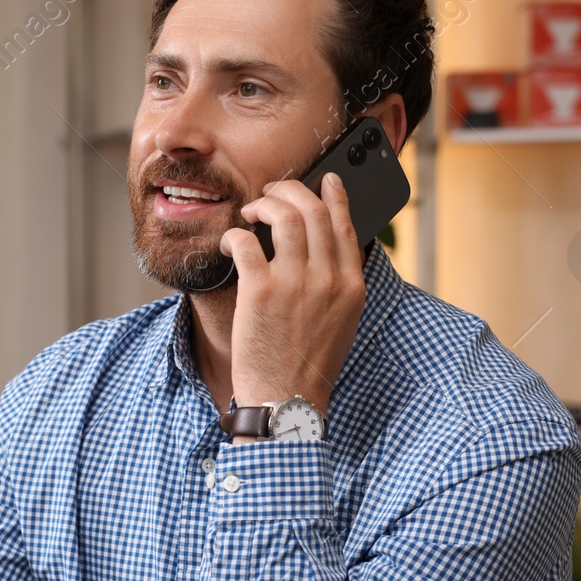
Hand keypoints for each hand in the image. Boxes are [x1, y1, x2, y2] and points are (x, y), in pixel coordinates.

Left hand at [218, 171, 365, 414]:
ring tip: (251, 213)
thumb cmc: (308, 365)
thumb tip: (326, 250)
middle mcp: (328, 279)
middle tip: (271, 194)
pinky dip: (234, 235)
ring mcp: (295, 283)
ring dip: (263, 205)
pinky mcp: (260, 291)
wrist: (285, 400)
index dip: (333, 195)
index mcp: (351, 286)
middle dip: (289, 192)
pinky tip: (228, 245)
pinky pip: (245, 242)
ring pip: (283, 216)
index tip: (325, 180)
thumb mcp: (341, 322)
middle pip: (312, 210)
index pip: (345, 224)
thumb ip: (338, 284)